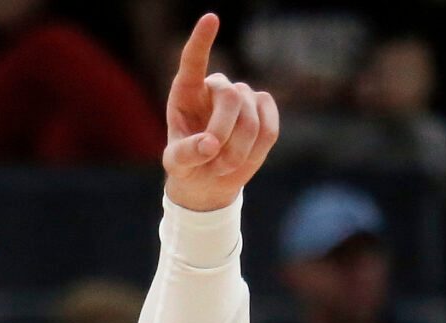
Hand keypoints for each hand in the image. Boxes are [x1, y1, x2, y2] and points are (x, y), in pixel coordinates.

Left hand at [162, 14, 280, 213]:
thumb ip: (186, 154)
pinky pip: (269, 129)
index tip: (211, 18)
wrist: (209, 180)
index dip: (202, 40)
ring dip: (238, 151)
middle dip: (224, 133)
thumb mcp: (176, 164)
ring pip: (251, 118)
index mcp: (187, 91)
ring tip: (222, 166)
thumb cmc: (187, 165)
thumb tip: (210, 144)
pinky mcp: (263, 110)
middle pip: (231, 97)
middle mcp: (216, 87)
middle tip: (213, 160)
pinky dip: (257, 150)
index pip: (194, 60)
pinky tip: (244, 157)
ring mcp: (242, 96)